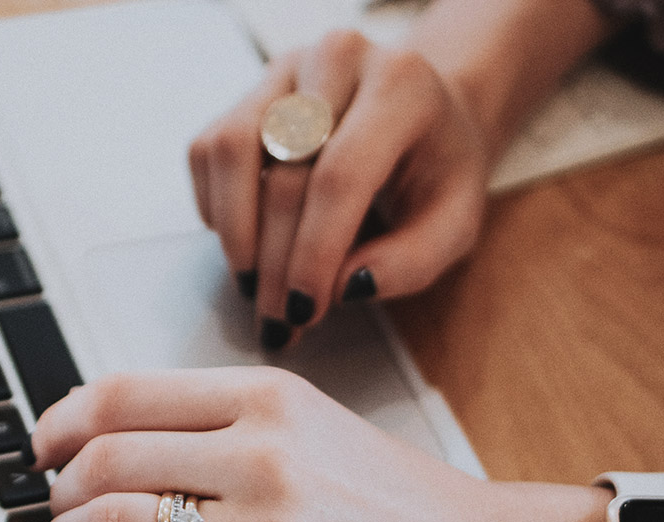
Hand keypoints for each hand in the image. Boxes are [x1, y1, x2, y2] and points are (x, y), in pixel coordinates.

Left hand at [29, 367, 625, 521]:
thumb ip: (226, 423)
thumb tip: (118, 440)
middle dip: (57, 494)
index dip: (61, 423)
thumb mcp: (318, 426)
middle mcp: (266, 457)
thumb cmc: (406, 504)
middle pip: (105, 461)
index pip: (123, 394)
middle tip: (53, 515)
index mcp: (271, 399)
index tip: (42, 449)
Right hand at [188, 30, 489, 349]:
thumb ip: (411, 262)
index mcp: (401, 85)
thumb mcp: (454, 223)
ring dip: (235, 233)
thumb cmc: (437, 170)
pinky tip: (247, 241)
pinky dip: (217, 207)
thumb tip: (345, 287)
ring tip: (253, 285)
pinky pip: (208, 151)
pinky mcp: (249, 90)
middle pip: (284, 173)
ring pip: (231, 151)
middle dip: (275, 263)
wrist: (424, 112)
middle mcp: (338, 60)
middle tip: (278, 320)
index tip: (304, 311)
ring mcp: (286, 69)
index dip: (314, 252)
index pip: (340, 175)